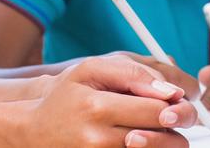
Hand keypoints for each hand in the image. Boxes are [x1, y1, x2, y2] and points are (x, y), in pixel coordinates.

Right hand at [15, 56, 194, 147]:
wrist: (35, 131)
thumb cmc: (66, 95)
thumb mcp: (91, 70)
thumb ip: (133, 73)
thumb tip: (170, 90)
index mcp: (99, 108)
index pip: (158, 110)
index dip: (175, 103)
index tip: (173, 98)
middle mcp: (100, 140)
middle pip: (163, 136)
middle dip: (174, 122)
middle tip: (169, 113)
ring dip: (164, 139)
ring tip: (152, 127)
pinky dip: (148, 147)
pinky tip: (139, 138)